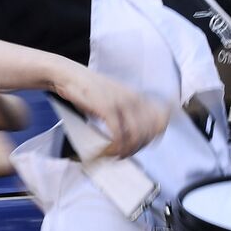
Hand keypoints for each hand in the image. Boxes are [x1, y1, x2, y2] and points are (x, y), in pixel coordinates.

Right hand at [53, 65, 169, 158]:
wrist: (70, 76)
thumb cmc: (89, 91)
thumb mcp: (114, 99)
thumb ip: (126, 114)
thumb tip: (133, 137)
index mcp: (138, 97)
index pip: (161, 119)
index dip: (155, 136)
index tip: (141, 145)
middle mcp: (134, 99)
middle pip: (149, 132)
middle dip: (137, 148)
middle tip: (123, 153)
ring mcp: (121, 103)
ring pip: (136, 136)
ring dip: (126, 150)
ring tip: (114, 154)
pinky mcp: (107, 108)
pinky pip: (119, 135)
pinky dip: (114, 147)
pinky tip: (106, 150)